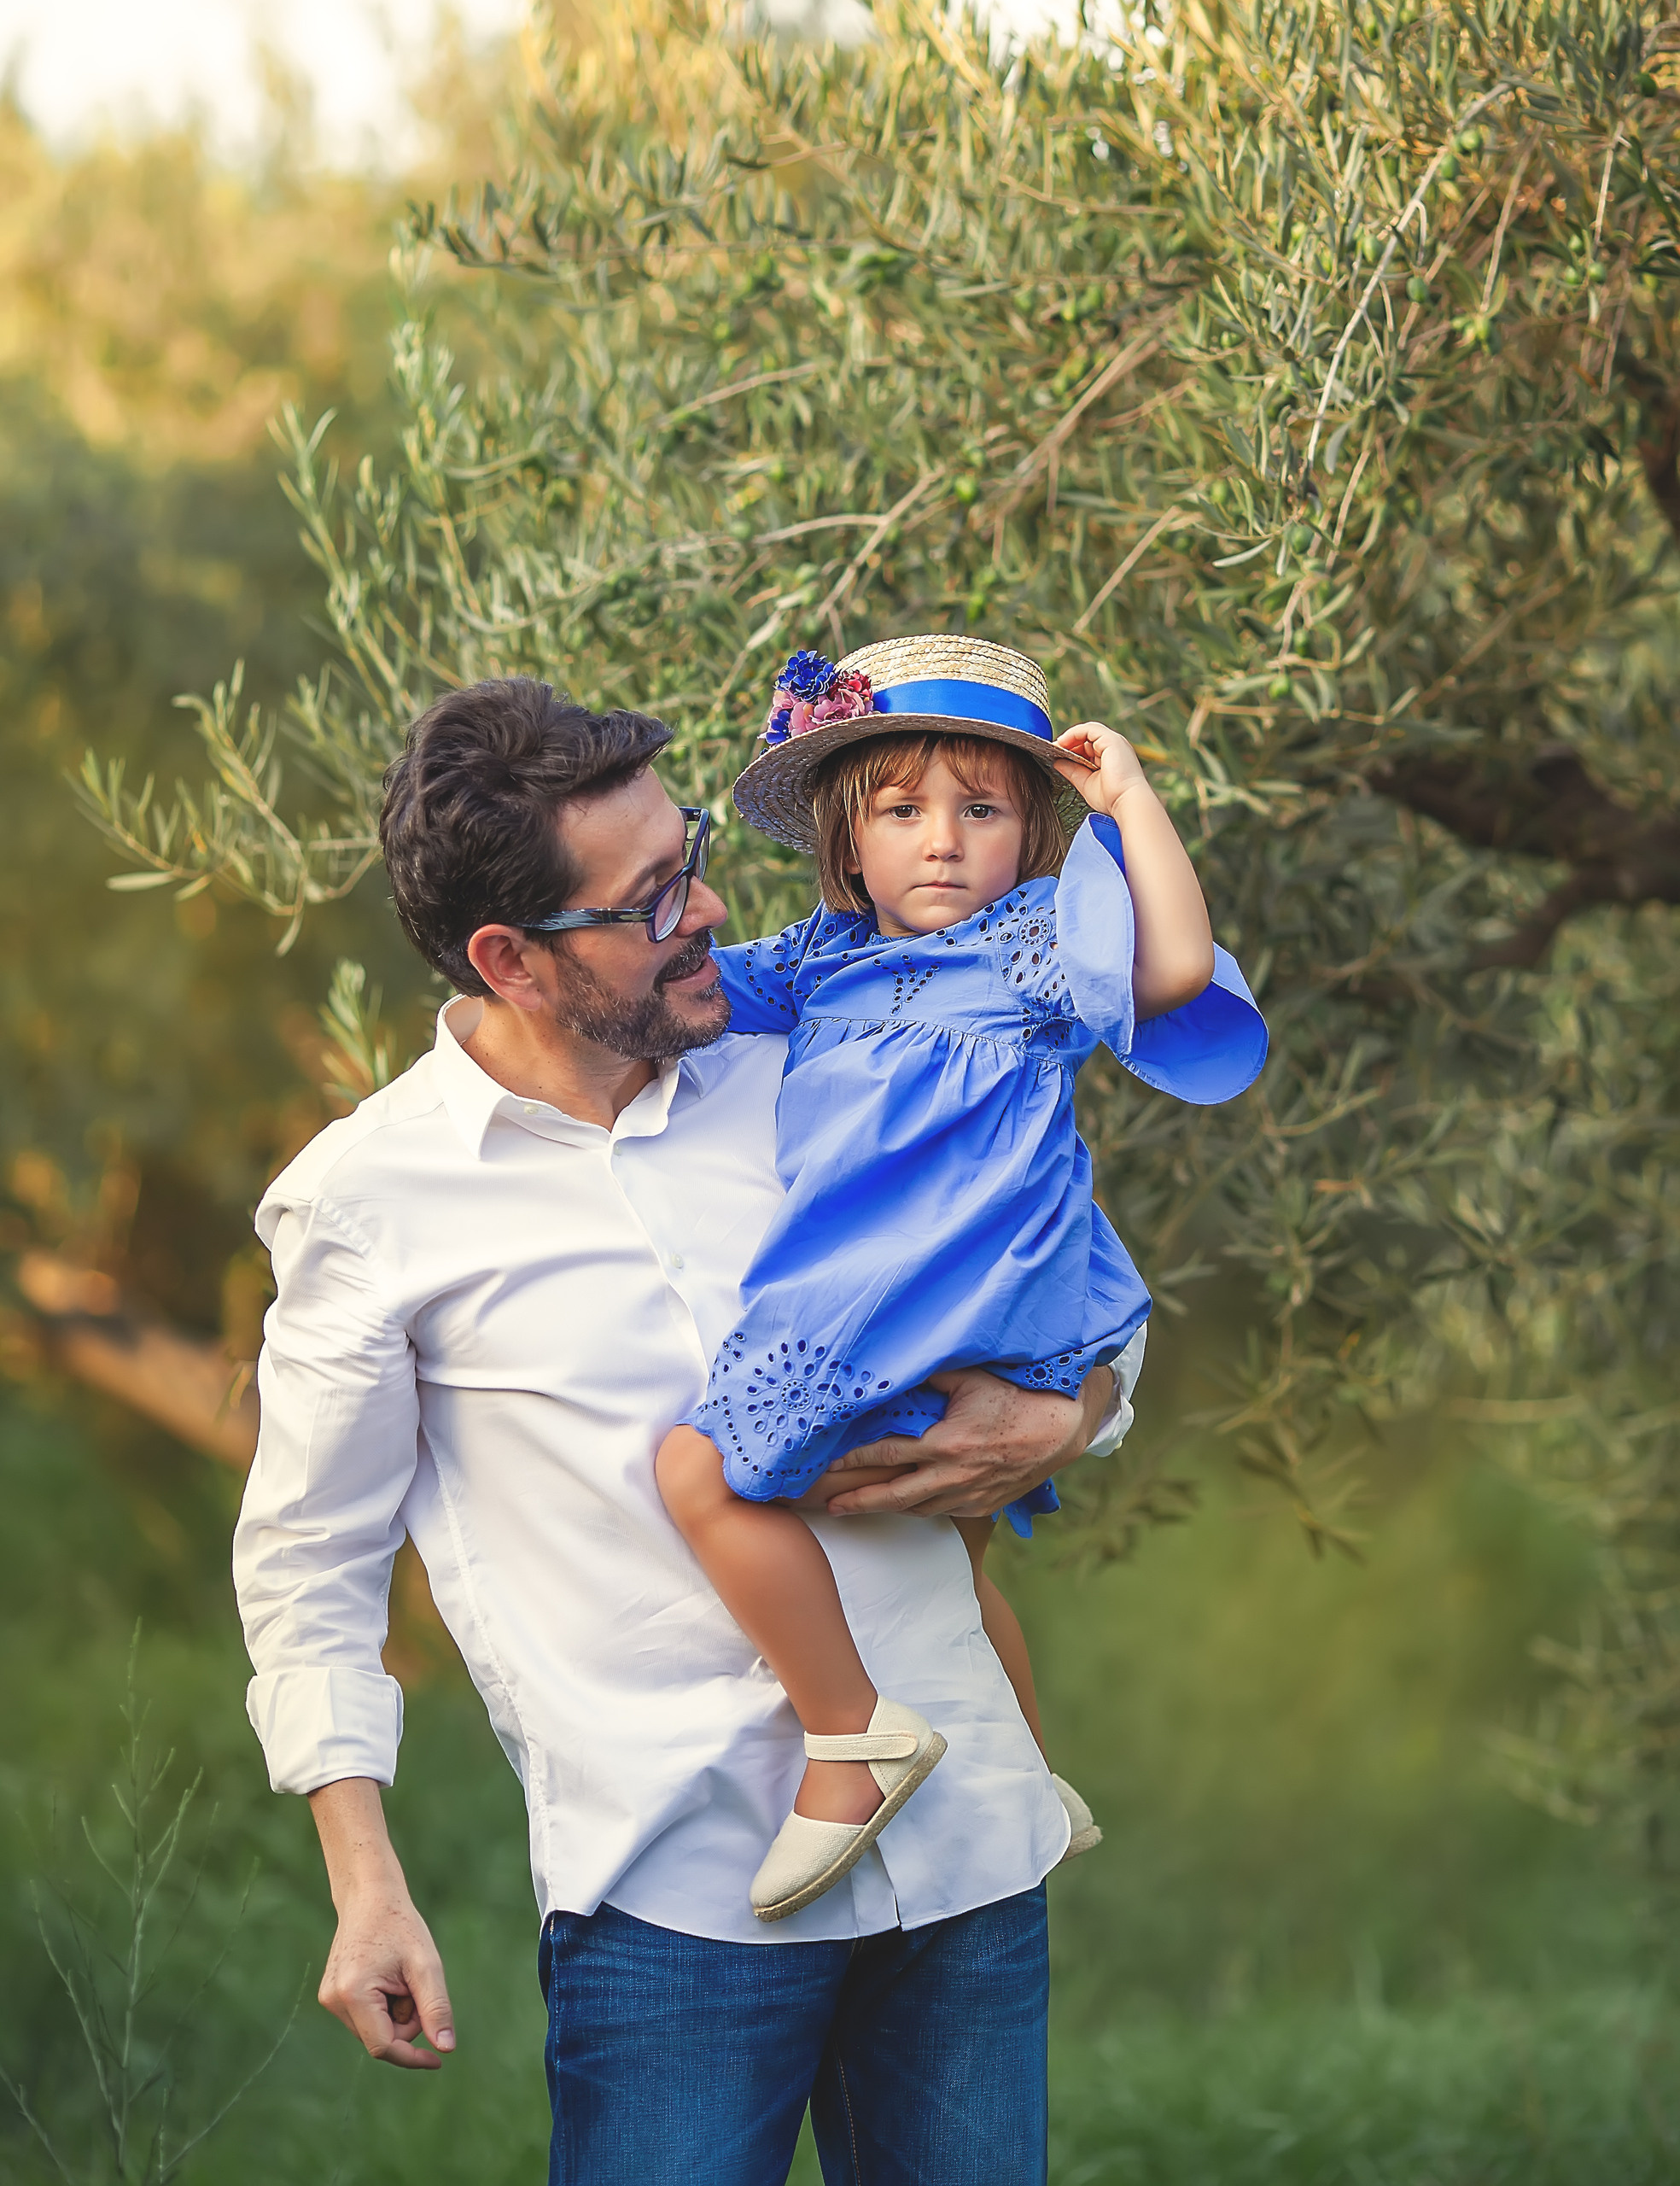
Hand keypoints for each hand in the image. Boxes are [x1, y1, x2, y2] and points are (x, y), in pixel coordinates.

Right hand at [309, 1779, 454, 2069]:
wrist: (370, 1896)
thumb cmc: (401, 1926)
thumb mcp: (426, 1966)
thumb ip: (436, 2008)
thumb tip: (446, 2049)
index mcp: (353, 1994)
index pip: (384, 2047)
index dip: (413, 2056)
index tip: (439, 2060)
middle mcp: (334, 2001)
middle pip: (381, 2039)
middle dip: (408, 2021)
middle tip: (418, 1985)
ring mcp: (329, 1998)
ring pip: (375, 2029)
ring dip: (397, 2013)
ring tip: (400, 1976)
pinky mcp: (332, 1994)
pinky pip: (366, 2017)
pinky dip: (385, 2005)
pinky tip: (388, 1976)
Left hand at [817, 1364, 1113, 1519]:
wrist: (1062, 1430)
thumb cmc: (1016, 1398)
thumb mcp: (971, 1378)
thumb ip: (931, 1374)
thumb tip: (899, 1363)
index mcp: (947, 1444)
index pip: (888, 1453)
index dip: (855, 1459)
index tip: (829, 1464)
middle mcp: (954, 1476)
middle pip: (895, 1495)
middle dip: (859, 1501)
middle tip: (831, 1506)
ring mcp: (970, 1495)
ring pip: (919, 1509)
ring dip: (888, 1508)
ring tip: (861, 1507)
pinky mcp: (984, 1506)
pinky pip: (945, 1512)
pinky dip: (923, 1509)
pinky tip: (909, 1505)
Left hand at [1052, 722, 1148, 814]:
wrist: (1126, 801)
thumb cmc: (1111, 797)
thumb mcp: (1086, 782)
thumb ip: (1072, 771)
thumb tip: (1057, 763)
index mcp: (1111, 757)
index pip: (1088, 747)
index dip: (1071, 750)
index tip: (1056, 756)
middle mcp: (1114, 747)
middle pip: (1087, 738)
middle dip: (1068, 744)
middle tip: (1052, 752)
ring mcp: (1114, 741)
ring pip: (1087, 732)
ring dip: (1069, 738)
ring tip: (1056, 748)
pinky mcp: (1111, 739)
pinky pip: (1089, 729)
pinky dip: (1073, 733)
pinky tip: (1062, 742)